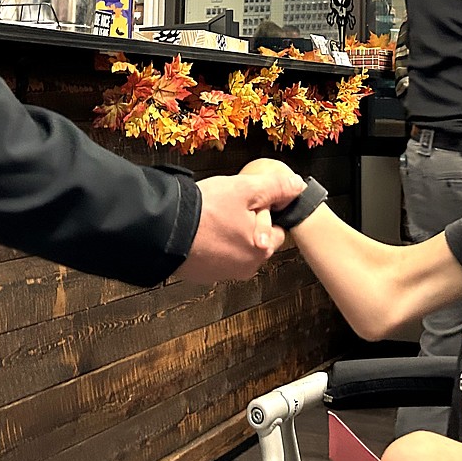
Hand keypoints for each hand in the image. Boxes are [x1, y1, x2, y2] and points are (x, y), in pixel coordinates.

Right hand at [172, 159, 305, 283]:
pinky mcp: (203, 274)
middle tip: (227, 205)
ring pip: (235, 246)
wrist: (164, 230)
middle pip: (256, 237)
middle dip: (246, 222)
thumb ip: (275, 187)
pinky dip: (210, 242)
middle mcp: (246, 267)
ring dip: (228, 232)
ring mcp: (223, 273)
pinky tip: (200, 228)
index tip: (247, 200)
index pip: (276, 227)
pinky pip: (215, 253)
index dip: (263, 209)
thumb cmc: (205, 211)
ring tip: (211, 216)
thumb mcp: (245, 189)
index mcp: (262, 249)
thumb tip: (297, 186)